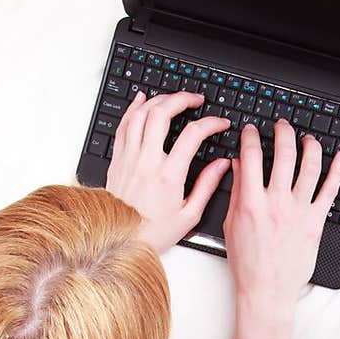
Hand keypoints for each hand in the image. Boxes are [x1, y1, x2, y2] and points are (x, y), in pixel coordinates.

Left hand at [104, 90, 233, 253]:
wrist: (119, 240)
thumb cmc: (152, 233)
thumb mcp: (188, 216)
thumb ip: (207, 186)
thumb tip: (222, 165)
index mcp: (168, 176)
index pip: (193, 135)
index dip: (210, 123)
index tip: (220, 123)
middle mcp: (147, 162)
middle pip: (162, 113)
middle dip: (182, 99)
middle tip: (195, 99)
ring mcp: (129, 158)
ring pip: (141, 114)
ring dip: (159, 99)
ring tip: (172, 98)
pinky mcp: (118, 159)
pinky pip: (124, 125)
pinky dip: (134, 108)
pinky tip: (142, 100)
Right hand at [223, 120, 339, 310]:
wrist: (266, 291)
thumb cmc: (248, 264)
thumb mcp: (232, 225)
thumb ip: (237, 192)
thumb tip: (237, 165)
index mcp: (251, 203)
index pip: (251, 157)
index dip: (250, 137)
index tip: (252, 130)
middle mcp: (276, 203)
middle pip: (284, 154)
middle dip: (283, 132)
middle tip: (282, 126)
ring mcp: (298, 211)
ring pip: (309, 166)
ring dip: (310, 145)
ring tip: (307, 139)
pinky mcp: (315, 222)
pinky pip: (330, 190)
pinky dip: (338, 170)